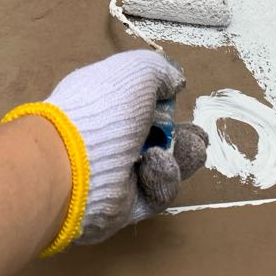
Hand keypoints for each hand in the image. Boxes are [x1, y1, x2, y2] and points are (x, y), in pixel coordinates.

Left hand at [42, 50, 208, 244]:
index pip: (135, 102)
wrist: (76, 163)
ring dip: (182, 156)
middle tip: (198, 136)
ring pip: (161, 168)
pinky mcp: (124, 205)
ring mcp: (115, 174)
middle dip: (182, 136)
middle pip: (154, 138)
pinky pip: (156, 192)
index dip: (160, 101)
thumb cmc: (105, 107)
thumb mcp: (136, 70)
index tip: (177, 97)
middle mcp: (106, 138)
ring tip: (191, 147)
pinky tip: (156, 164)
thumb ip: (161, 71)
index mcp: (101, 103)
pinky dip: (162, 177)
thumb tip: (174, 82)